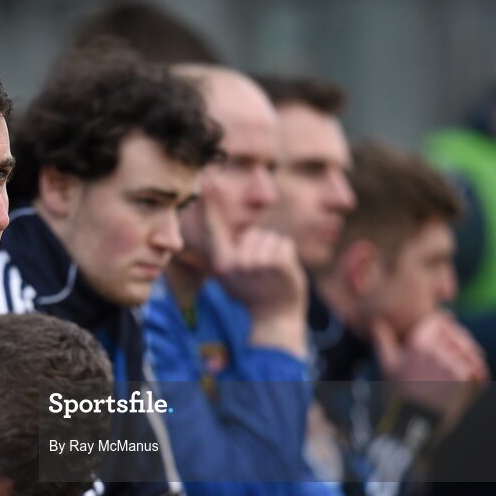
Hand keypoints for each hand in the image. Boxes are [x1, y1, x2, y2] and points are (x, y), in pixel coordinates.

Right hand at [208, 205, 307, 355]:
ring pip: (270, 238)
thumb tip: (216, 214)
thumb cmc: (252, 291)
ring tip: (272, 275)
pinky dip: (289, 256)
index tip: (206, 178)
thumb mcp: (230, 273)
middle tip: (261, 274)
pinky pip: (285, 244)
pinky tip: (284, 274)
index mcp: (222, 264)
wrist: (275, 317)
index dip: (210, 203)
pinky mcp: (278, 263)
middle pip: (252, 233)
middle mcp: (236, 263)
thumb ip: (224, 248)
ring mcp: (257, 263)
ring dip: (275, 253)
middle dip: (261, 248)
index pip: (214, 229)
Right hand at [371, 311, 488, 419]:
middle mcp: (436, 348)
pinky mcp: (464, 377)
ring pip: (471, 353)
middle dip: (461, 345)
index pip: (439, 320)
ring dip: (472, 362)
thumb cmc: (398, 394)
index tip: (448, 331)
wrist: (411, 425)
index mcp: (417, 342)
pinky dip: (478, 379)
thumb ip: (384, 341)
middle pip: (459, 336)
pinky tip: (469, 389)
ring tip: (464, 376)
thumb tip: (376, 324)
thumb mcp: (387, 365)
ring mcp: (451, 362)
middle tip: (460, 357)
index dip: (445, 325)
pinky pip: (479, 371)